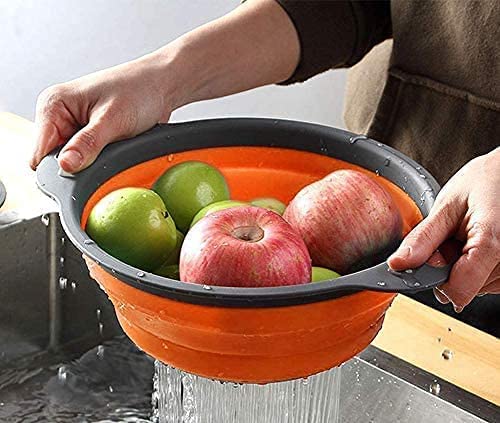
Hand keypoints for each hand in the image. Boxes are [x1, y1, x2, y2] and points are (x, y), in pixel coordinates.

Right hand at [30, 56, 175, 172]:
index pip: (39, 152)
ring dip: (92, 164)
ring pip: (73, 163)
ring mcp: (74, 128)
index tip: (81, 172)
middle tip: (105, 156)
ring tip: (114, 147)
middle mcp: (59, 117)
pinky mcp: (88, 137)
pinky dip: (101, 161)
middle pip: (55, 161)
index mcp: (53, 105)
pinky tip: (116, 149)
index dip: (58, 168)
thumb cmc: (139, 90)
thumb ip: (87, 144)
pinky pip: (87, 160)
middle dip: (78, 166)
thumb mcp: (113, 120)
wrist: (161, 86)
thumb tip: (65, 165)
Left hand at [388, 148, 499, 311]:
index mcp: (491, 243)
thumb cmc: (484, 182)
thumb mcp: (446, 205)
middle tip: (454, 236)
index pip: (460, 291)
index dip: (436, 282)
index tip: (430, 262)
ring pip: (476, 287)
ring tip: (469, 236)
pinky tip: (478, 243)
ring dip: (464, 266)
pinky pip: (488, 281)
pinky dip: (477, 267)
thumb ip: (422, 239)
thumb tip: (398, 264)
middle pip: (466, 287)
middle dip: (450, 267)